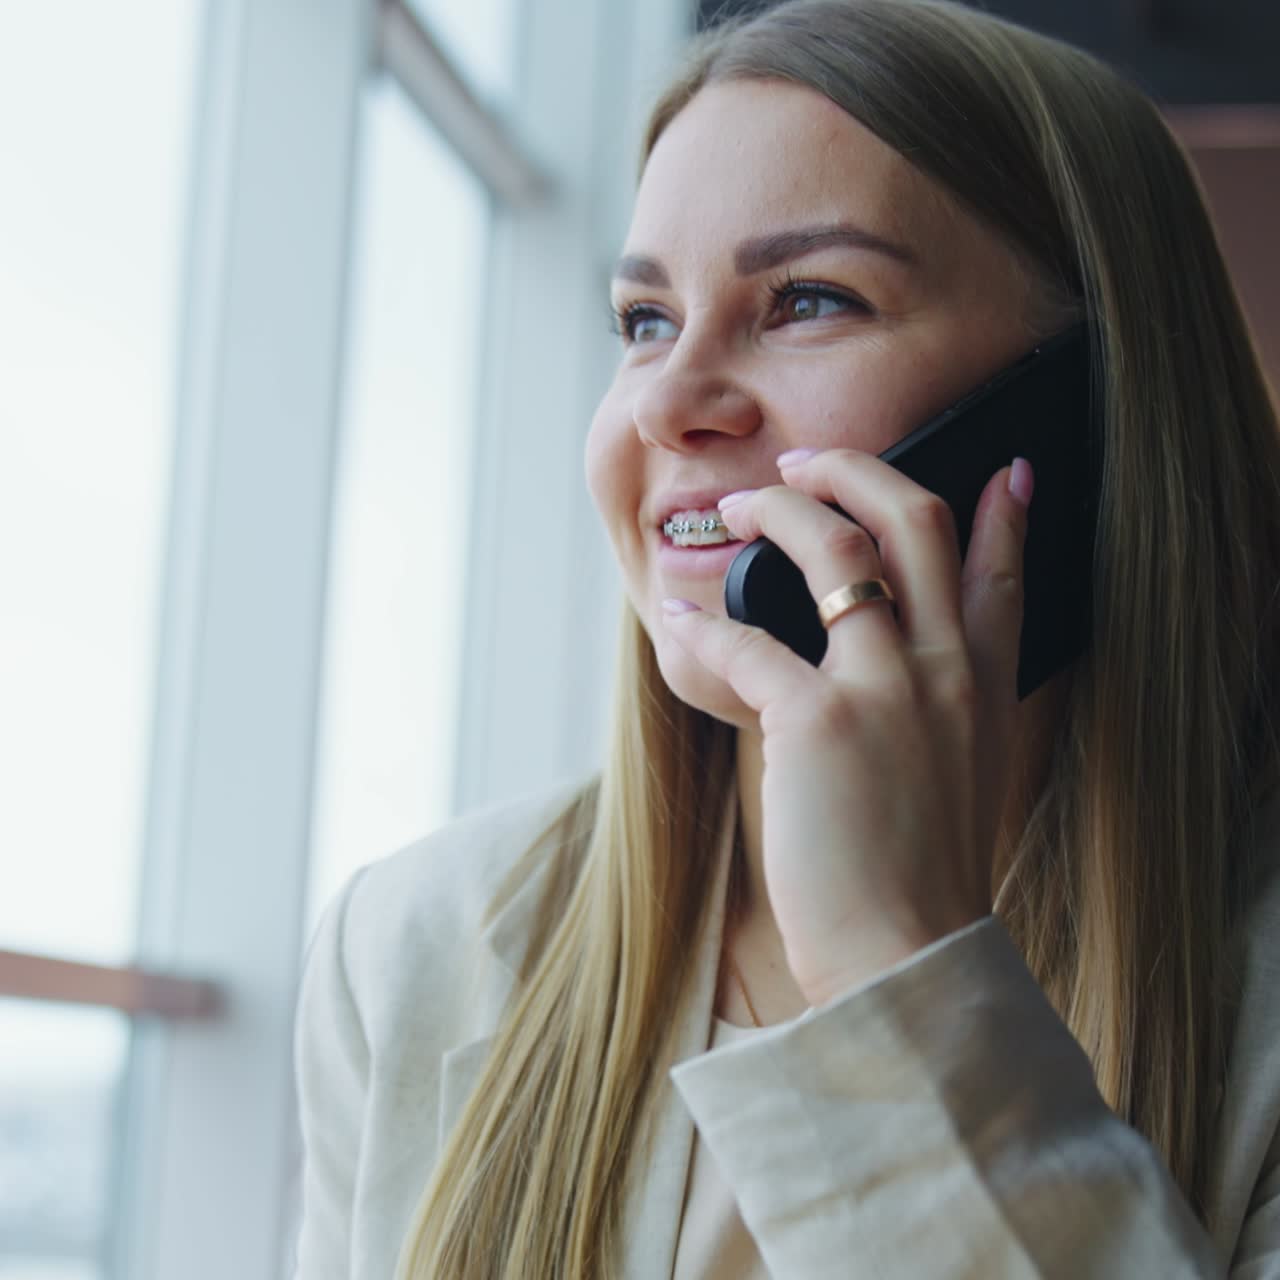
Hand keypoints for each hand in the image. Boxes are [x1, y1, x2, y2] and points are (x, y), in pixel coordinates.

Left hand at [660, 448, 1033, 1006]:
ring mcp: (886, 689)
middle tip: (809, 462)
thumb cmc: (917, 872)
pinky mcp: (817, 723)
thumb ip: (945, 709)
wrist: (905, 953)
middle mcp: (944, 670)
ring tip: (740, 508)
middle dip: (858, 471)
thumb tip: (896, 668)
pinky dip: (704, 625)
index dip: (1004, 514)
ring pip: (836, 549)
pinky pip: (749, 643)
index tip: (1001, 470)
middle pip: (915, 523)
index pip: (1002, 572)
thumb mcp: (962, 776)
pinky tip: (678, 619)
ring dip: (781, 511)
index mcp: (983, 686)